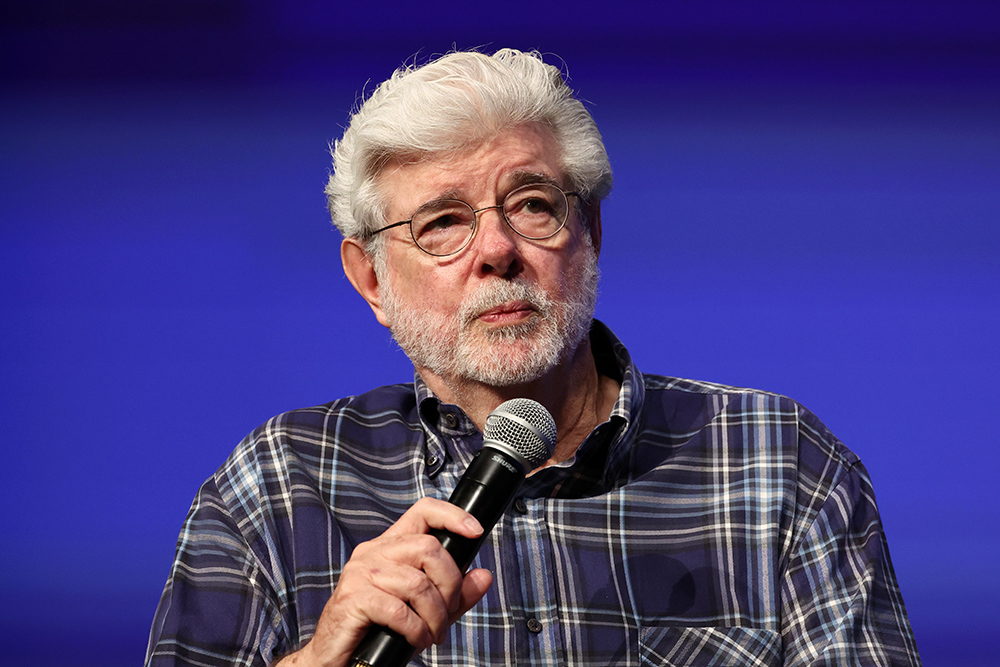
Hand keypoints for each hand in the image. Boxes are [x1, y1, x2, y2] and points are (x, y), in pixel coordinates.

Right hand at [275, 497, 493, 666]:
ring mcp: (361, 573)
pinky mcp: (354, 598)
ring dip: (435, 616)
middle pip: (428, 548)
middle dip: (450, 585)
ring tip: (434, 634)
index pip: (422, 512)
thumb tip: (484, 576)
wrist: (334, 655)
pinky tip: (417, 639)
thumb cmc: (377, 628)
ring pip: (418, 584)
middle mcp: (374, 552)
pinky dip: (417, 630)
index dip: (452, 516)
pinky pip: (400, 611)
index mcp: (390, 547)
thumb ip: (455, 594)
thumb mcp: (425, 610)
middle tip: (449, 612)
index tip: (475, 532)